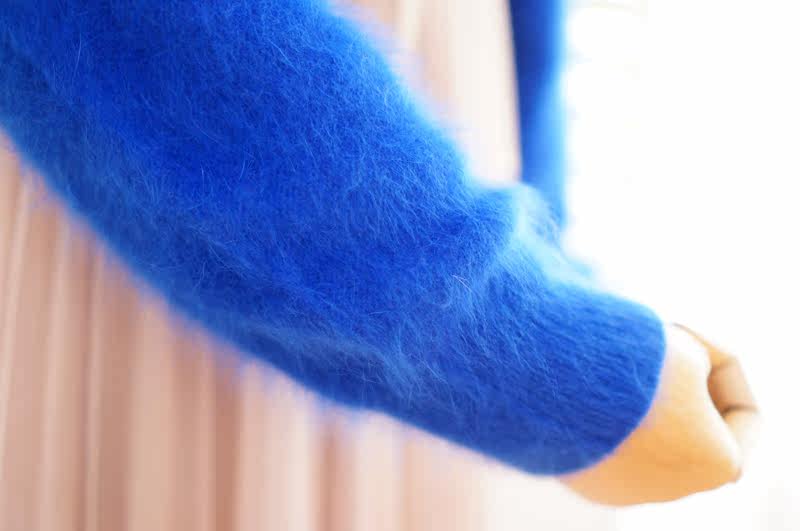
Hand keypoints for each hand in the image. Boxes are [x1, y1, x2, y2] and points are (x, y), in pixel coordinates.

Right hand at [560, 324, 758, 505]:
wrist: (542, 382)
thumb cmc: (628, 366)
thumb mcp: (681, 345)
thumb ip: (694, 361)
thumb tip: (670, 373)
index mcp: (718, 464)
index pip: (744, 409)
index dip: (721, 361)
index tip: (679, 334)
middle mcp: (675, 487)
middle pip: (694, 420)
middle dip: (676, 377)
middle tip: (645, 340)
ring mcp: (627, 488)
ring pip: (648, 432)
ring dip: (639, 394)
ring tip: (608, 358)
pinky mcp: (587, 480)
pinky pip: (609, 442)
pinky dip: (604, 412)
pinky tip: (580, 381)